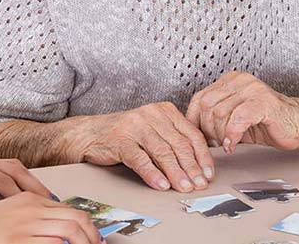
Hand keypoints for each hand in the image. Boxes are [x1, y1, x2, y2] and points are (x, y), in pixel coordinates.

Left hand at [0, 143, 54, 210]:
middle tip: (54, 202)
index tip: (34, 207)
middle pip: (15, 171)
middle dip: (35, 186)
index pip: (1, 179)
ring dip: (32, 182)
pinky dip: (21, 180)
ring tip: (49, 198)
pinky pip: (7, 171)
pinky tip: (29, 192)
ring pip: (14, 169)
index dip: (19, 194)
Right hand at [0, 192, 102, 243]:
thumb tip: (61, 232)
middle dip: (92, 237)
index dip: (88, 227)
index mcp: (28, 199)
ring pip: (71, 232)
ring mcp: (25, 227)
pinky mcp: (18, 242)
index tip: (93, 239)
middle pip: (77, 219)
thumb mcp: (7, 214)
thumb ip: (33, 217)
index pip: (70, 210)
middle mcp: (30, 209)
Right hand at [74, 102, 213, 192]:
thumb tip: (198, 166)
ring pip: (162, 152)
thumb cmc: (125, 135)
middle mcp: (151, 114)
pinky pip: (141, 159)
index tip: (208, 174)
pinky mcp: (120, 139)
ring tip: (183, 187)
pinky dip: (152, 174)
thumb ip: (173, 141)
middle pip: (179, 144)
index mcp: (164, 110)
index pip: (191, 134)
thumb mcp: (153, 131)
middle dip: (192, 168)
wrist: (89, 133)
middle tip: (199, 185)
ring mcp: (135, 126)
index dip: (202, 156)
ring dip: (176, 173)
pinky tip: (161, 185)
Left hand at [185, 71, 298, 152]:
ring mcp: (252, 89)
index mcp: (231, 80)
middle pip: (207, 105)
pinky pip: (237, 119)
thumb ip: (215, 119)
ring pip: (220, 112)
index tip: (198, 136)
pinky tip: (234, 144)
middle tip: (215, 143)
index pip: (199, 98)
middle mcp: (240, 80)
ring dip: (220, 134)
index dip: (195, 121)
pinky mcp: (263, 102)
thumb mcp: (235, 119)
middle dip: (207, 129)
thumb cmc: (269, 122)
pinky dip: (232, 135)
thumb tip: (192, 131)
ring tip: (227, 143)